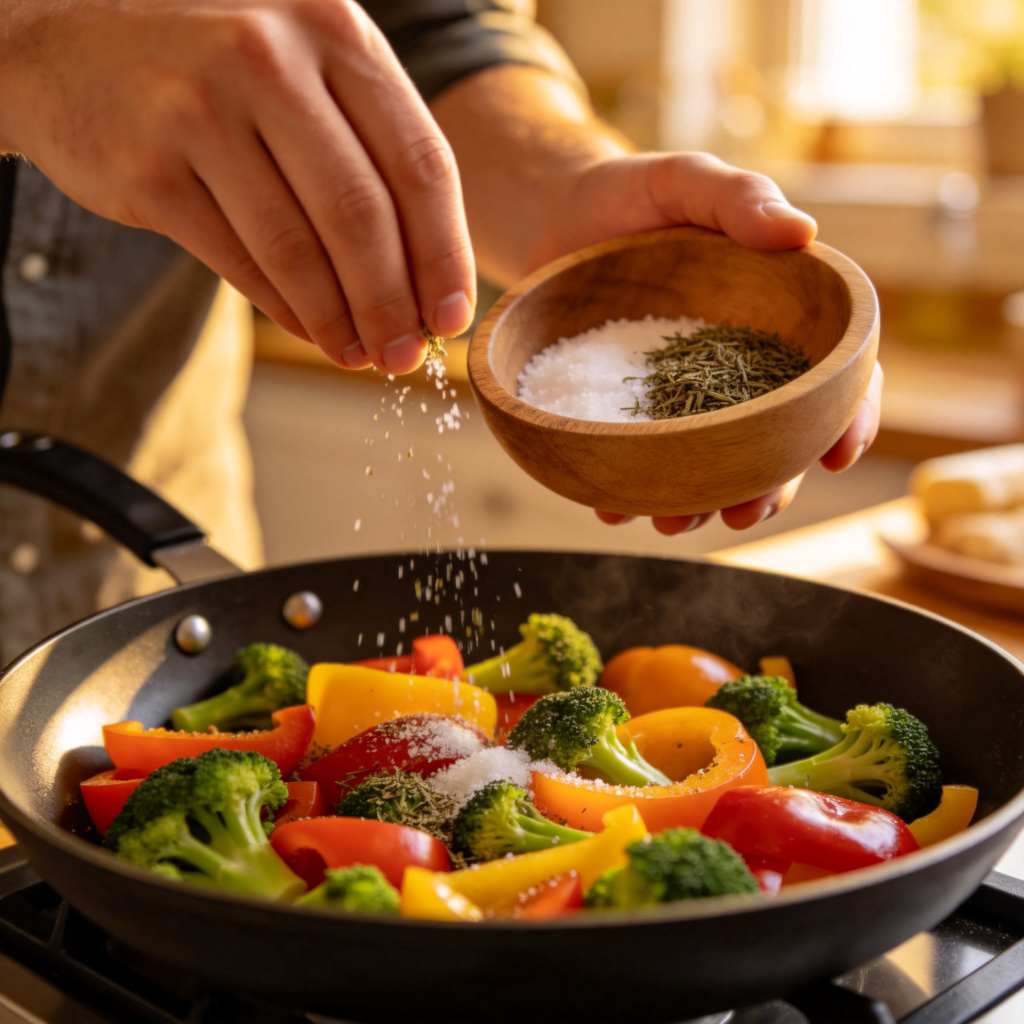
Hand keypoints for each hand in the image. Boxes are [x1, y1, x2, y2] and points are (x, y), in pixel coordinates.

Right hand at [0, 0, 474, 373]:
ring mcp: (200, 109)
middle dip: (394, 304)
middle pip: (362, 214)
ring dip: (340, 320)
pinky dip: (285, 310)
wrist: (67, 43)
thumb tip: (429, 278)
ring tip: (361, 356)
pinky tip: (312, 330)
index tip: (453, 316)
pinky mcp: (149, 168)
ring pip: (298, 249)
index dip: (444, 253)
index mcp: (332, 29)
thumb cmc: (217, 71)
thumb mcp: (305, 72)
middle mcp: (268, 57)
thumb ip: (368, 150)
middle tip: (407, 357)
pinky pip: (239, 264)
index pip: (420, 162)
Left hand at [529, 153, 880, 534]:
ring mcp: (683, 396)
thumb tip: (802, 233)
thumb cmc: (638, 194)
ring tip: (672, 522)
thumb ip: (741, 199)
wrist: (558, 216)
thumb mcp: (689, 182)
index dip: (847, 416)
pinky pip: (640, 460)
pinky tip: (611, 508)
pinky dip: (629, 491)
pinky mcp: (630, 410)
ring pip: (710, 464)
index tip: (836, 454)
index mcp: (776, 318)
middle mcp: (737, 368)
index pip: (833, 373)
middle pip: (775, 440)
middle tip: (743, 513)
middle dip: (769, 485)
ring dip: (699, 503)